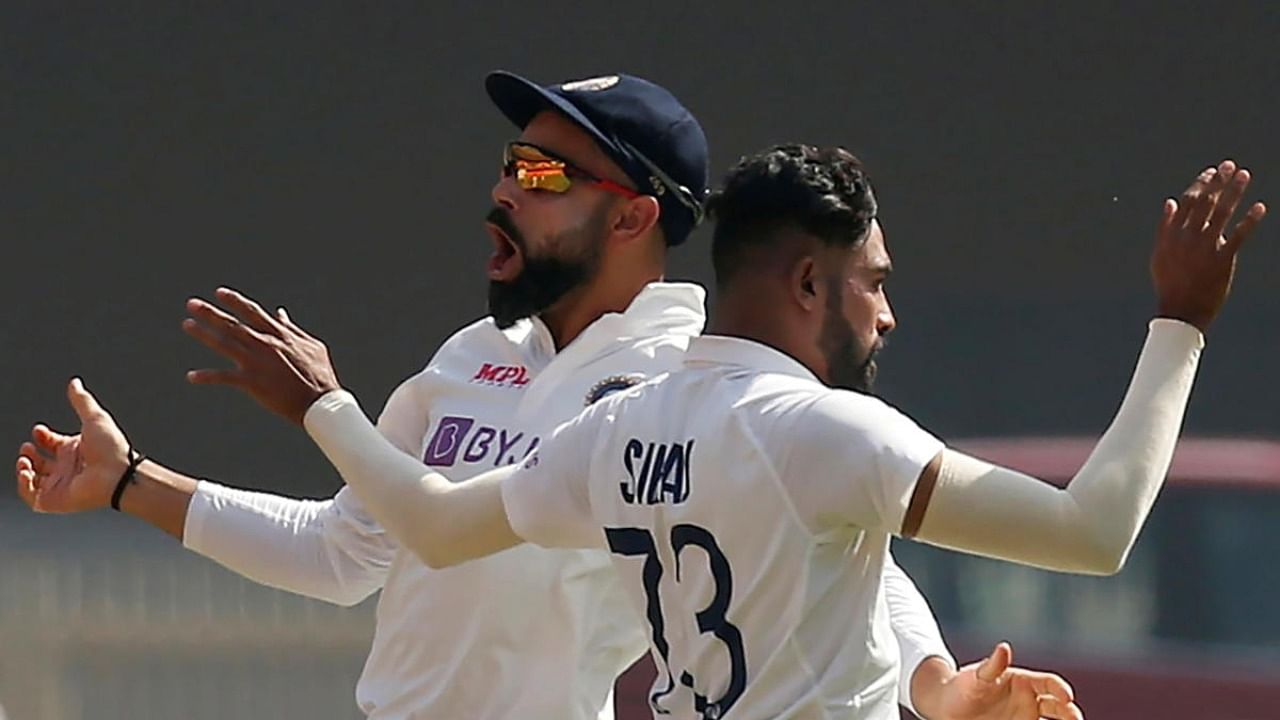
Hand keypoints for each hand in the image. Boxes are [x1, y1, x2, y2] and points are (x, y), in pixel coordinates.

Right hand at [16, 379, 130, 512]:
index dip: (42, 437)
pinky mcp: (56, 500)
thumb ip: (81, 400)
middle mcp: (68, 467)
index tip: (38, 430)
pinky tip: (26, 472)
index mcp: (76, 449)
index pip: (52, 444)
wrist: (119, 473)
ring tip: (25, 459)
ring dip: (23, 468)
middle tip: (28, 448)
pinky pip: (32, 498)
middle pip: (41, 462)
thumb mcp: (94, 418)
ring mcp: (61, 485)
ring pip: (33, 480)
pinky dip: (24, 486)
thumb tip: (74, 382)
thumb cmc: (112, 447)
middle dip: (29, 453)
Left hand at [184, 287, 340, 424]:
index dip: (234, 301)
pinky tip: (191, 376)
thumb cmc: (320, 374)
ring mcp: (256, 362)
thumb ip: (292, 328)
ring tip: (187, 324)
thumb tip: (280, 313)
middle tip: (192, 303)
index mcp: (279, 334)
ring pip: (224, 344)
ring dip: (203, 334)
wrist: (320, 401)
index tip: (219, 293)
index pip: (252, 312)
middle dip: (210, 312)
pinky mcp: (251, 382)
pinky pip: (224, 377)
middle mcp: (264, 344)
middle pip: (232, 324)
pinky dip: (207, 376)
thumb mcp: (311, 345)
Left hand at [926, 642, 1081, 719]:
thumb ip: (992, 665)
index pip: (1049, 683)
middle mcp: (1028, 699)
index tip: (1067, 697)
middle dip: (1070, 712)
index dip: (1060, 688)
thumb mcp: (976, 676)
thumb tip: (1005, 647)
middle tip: (1075, 719)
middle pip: (1058, 706)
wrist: (946, 706)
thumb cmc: (962, 686)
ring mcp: (1024, 715)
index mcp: (1022, 680)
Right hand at [1152, 160, 1265, 331]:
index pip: (1188, 201)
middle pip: (1206, 202)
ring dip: (1235, 192)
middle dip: (1219, 181)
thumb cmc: (1169, 283)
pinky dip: (1249, 220)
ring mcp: (1206, 247)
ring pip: (1222, 213)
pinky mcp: (1223, 258)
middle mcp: (1189, 236)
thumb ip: (1165, 227)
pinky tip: (1260, 207)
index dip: (1201, 184)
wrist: (1181, 310)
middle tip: (1230, 165)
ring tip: (1244, 176)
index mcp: (1173, 234)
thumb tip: (1171, 202)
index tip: (1212, 172)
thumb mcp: (1159, 255)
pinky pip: (1239, 235)